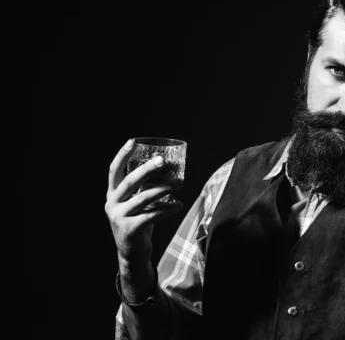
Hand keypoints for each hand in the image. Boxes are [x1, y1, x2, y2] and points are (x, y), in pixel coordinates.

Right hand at [105, 139, 182, 264]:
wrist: (132, 254)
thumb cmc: (138, 223)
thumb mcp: (137, 204)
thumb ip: (144, 189)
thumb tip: (167, 168)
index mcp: (113, 194)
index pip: (114, 170)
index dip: (122, 155)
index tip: (132, 141)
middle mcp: (112, 204)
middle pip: (130, 181)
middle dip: (147, 169)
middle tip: (163, 160)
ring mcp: (119, 217)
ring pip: (144, 198)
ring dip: (164, 189)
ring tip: (180, 183)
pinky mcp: (129, 230)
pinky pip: (151, 215)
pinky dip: (167, 209)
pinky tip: (178, 205)